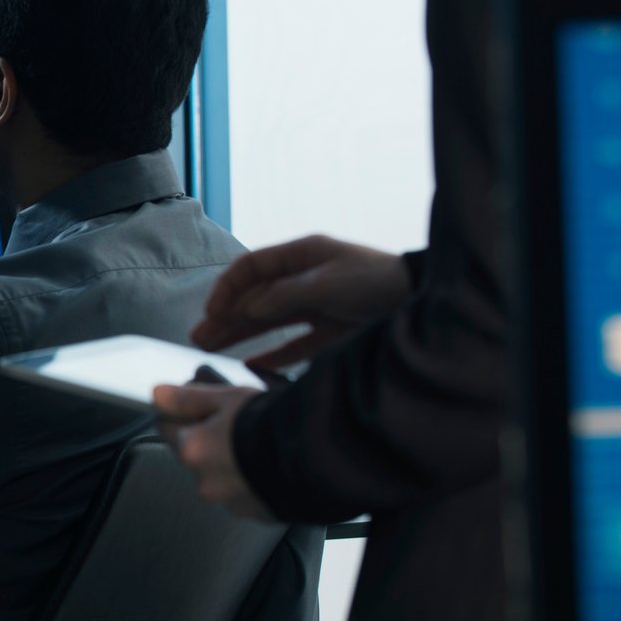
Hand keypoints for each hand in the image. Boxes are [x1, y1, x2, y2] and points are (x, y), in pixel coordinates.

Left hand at [151, 382, 272, 519]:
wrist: (321, 457)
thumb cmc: (274, 424)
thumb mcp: (228, 398)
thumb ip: (188, 397)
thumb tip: (157, 394)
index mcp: (192, 450)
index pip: (166, 426)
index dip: (182, 411)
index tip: (197, 403)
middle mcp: (205, 481)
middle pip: (194, 453)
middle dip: (208, 438)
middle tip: (236, 420)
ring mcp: (231, 501)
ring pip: (221, 475)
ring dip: (231, 461)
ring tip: (259, 441)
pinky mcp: (256, 513)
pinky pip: (246, 492)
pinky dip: (252, 479)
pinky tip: (270, 463)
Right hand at [194, 235, 410, 370]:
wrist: (422, 300)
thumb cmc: (378, 281)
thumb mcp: (326, 283)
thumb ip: (283, 295)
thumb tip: (246, 307)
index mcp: (302, 256)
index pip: (251, 268)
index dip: (227, 288)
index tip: (211, 311)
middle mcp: (305, 280)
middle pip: (255, 297)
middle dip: (225, 317)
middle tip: (198, 339)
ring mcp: (317, 306)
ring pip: (268, 322)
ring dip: (239, 335)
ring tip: (210, 351)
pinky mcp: (331, 331)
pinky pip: (293, 345)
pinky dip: (272, 355)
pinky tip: (251, 364)